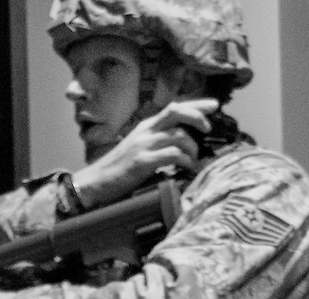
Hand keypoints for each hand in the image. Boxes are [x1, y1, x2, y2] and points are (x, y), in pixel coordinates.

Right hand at [73, 98, 216, 207]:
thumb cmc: (117, 170)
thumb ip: (156, 143)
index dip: (196, 105)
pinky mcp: (142, 162)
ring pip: (178, 136)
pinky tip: (187, 168)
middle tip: (208, 129)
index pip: (174, 108)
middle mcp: (145, 132)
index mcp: (145, 127)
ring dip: (192, 149)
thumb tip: (181, 144)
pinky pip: (172, 155)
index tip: (214, 106)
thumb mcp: (137, 149)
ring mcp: (143, 146)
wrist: (94, 183)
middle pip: (177, 112)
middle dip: (198, 117)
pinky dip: (184, 161)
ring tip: (194, 160)